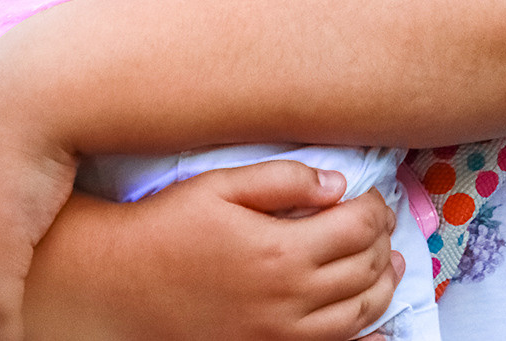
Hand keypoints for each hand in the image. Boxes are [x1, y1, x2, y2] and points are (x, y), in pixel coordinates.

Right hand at [26, 162, 402, 340]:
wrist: (120, 284)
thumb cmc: (166, 230)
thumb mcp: (221, 186)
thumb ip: (283, 179)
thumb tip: (337, 183)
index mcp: (280, 250)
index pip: (359, 226)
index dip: (376, 207)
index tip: (373, 197)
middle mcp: (288, 298)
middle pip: (366, 268)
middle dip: (383, 241)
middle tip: (380, 223)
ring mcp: (280, 333)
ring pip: (360, 313)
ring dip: (382, 285)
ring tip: (385, 263)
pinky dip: (363, 330)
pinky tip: (369, 313)